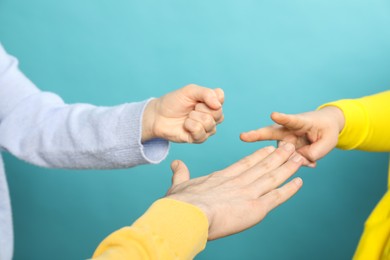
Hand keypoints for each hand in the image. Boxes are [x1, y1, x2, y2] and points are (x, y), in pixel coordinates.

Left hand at [142, 84, 223, 142]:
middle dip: (200, 108)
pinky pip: (201, 133)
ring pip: (209, 123)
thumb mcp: (190, 91)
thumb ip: (206, 93)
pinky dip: (190, 127)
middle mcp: (212, 116)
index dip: (209, 97)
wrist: (158, 115)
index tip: (197, 98)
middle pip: (218, 112)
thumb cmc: (174, 102)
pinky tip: (185, 125)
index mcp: (211, 102)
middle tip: (191, 108)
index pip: (220, 98)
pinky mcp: (199, 138)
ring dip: (194, 118)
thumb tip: (218, 105)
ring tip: (187, 117)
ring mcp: (207, 128)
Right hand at [166, 143, 302, 239]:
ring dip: (287, 167)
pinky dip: (289, 189)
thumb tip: (176, 164)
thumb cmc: (181, 203)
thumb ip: (181, 173)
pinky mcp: (256, 208)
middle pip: (263, 166)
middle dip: (278, 156)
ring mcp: (249, 193)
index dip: (257, 156)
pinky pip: (277, 196)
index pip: (244, 163)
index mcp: (222, 177)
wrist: (188, 214)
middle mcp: (238, 182)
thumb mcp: (180, 184)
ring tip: (299, 157)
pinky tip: (299, 182)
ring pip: (272, 176)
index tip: (267, 148)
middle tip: (290, 146)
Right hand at [240, 106, 344, 166]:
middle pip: (270, 133)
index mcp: (300, 122)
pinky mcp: (283, 150)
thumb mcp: (328, 141)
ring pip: (284, 155)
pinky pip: (289, 161)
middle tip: (242, 136)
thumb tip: (297, 162)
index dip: (282, 118)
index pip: (291, 120)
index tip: (274, 115)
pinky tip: (310, 159)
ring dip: (296, 159)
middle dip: (255, 135)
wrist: (324, 127)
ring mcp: (284, 141)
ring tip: (312, 157)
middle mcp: (287, 130)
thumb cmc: (326, 129)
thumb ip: (315, 152)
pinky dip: (302, 162)